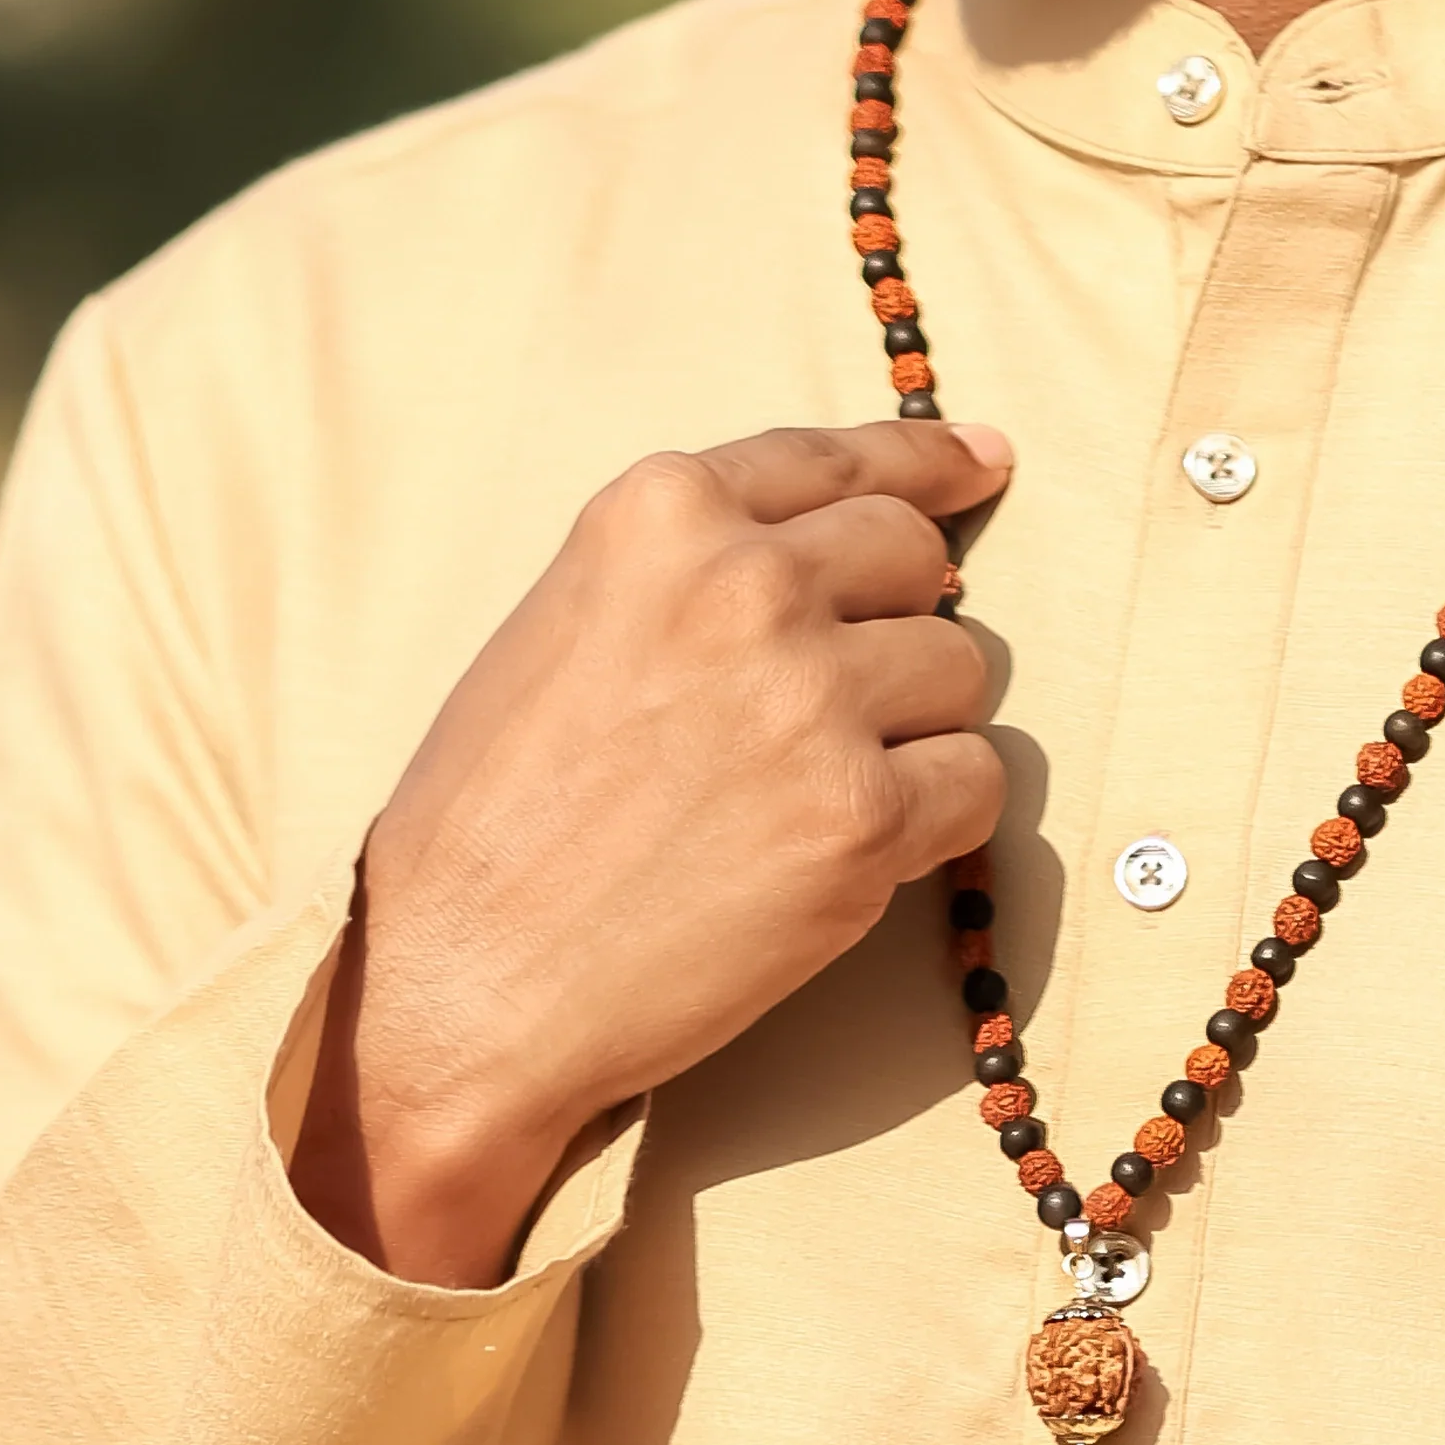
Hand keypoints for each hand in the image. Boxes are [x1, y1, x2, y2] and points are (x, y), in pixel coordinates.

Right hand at [289, 418, 1012, 1283]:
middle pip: (918, 559)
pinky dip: (936, 821)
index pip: (842, 460)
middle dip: (900, 620)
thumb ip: (699, 566)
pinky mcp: (863, 817)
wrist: (461, 984)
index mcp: (663, 514)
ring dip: (915, 728)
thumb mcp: (573, 620)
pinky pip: (978, 782)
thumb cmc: (496, 815)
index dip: (927, 462)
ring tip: (807, 791)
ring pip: (962, 670)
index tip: (982, 463)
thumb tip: (865, 543)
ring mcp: (813, 697)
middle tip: (842, 696)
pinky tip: (849, 852)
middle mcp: (747, 583)